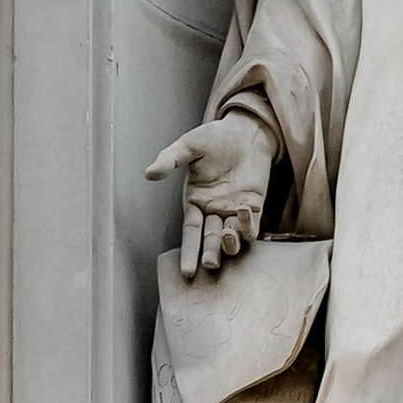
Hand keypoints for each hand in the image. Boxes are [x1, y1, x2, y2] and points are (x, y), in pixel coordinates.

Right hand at [146, 111, 278, 280]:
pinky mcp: (254, 206)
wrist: (245, 131)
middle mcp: (214, 211)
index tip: (186, 271)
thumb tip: (149, 174)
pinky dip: (248, 226)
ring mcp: (234, 211)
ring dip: (229, 244)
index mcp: (195, 202)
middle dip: (209, 254)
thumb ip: (169, 160)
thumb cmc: (214, 137)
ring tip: (225, 239)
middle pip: (210, 240)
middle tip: (207, 266)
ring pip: (231, 237)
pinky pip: (251, 225)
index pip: (191, 233)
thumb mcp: (188, 146)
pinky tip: (243, 213)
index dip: (189, 251)